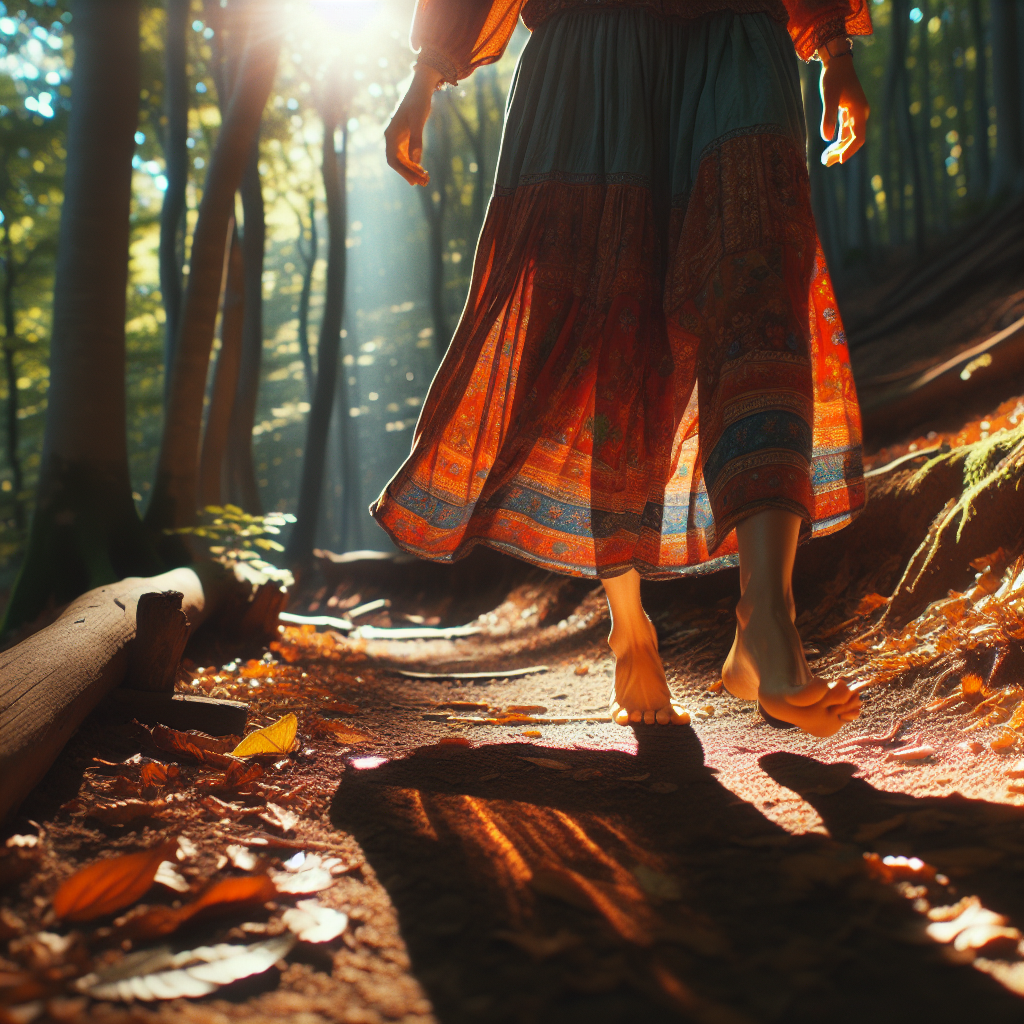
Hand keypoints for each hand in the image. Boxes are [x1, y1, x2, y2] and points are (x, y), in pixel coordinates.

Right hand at [385, 65, 443, 185]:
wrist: (421, 89)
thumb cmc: (419, 102)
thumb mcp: (418, 121)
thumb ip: (416, 140)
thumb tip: (416, 161)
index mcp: (391, 135)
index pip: (393, 160)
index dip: (403, 172)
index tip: (414, 181)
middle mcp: (392, 138)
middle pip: (398, 162)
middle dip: (409, 173)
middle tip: (424, 183)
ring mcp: (398, 139)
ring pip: (403, 160)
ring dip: (413, 170)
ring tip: (426, 179)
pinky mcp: (405, 138)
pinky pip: (407, 155)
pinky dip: (415, 164)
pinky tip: (423, 170)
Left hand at [819, 50, 869, 166]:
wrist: (837, 62)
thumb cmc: (833, 78)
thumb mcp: (829, 97)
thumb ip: (828, 117)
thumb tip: (827, 139)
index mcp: (859, 111)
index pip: (858, 137)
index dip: (849, 150)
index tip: (839, 161)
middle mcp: (861, 113)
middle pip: (854, 140)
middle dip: (841, 152)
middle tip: (825, 163)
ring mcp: (856, 113)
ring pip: (850, 136)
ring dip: (839, 148)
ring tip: (825, 160)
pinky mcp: (850, 111)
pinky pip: (846, 131)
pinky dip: (839, 140)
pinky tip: (829, 148)